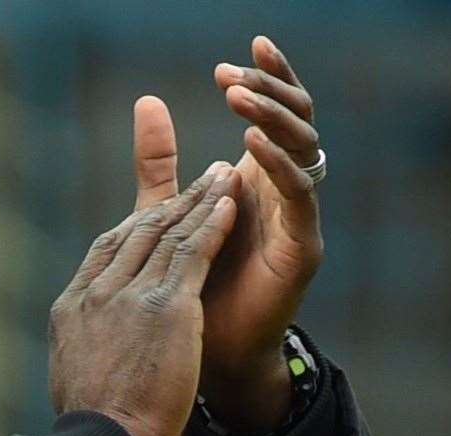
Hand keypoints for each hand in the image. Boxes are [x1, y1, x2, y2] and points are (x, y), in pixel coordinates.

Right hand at [49, 166, 241, 435]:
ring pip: (168, 235)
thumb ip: (84, 351)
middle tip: (202, 179)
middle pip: (137, 233)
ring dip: (200, 201)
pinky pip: (193, 252)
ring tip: (224, 177)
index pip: (106, 252)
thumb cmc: (92, 426)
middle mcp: (98, 293)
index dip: (136, 227)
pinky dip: (213, 224)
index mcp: (73, 308)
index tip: (159, 211)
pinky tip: (231, 204)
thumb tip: (85, 356)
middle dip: (173, 202)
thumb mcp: (74, 377)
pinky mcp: (166, 307)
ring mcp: (129, 296)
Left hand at [132, 36, 323, 433]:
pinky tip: (249, 150)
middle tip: (235, 74)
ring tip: (239, 98)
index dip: (263, 81)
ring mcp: (298, 218)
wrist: (205, 358)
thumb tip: (146, 100)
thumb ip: (160, 162)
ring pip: (304, 149)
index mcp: (259, 178)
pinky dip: (278, 168)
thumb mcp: (168, 212)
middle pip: (297, 120)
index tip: (227, 62)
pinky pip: (300, 196)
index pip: (275, 112)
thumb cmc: (191, 287)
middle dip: (270, 91)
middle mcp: (285, 191)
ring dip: (273, 119)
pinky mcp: (302, 248)